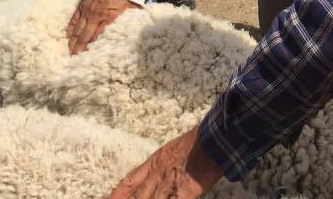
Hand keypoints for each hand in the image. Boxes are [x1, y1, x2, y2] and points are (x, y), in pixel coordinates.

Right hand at [66, 0, 141, 54]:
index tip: (88, 60)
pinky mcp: (81, 5)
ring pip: (76, 30)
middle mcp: (95, 15)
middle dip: (78, 50)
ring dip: (72, 43)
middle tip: (74, 62)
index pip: (97, 37)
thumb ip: (131, 21)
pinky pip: (73, 20)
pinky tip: (68, 38)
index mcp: (108, 17)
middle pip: (84, 36)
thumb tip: (136, 33)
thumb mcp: (133, 8)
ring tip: (69, 54)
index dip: (91, 49)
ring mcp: (86, 10)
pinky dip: (70, 30)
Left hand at [109, 127, 223, 198]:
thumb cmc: (200, 141)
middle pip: (137, 195)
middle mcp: (158, 174)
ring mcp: (169, 185)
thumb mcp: (175, 148)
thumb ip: (166, 162)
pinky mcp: (183, 193)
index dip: (118, 193)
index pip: (130, 180)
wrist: (214, 139)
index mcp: (156, 161)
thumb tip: (162, 171)